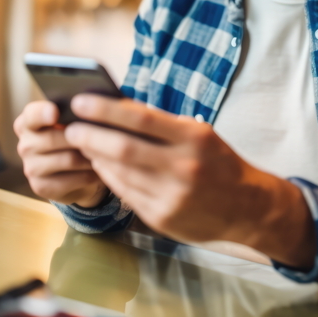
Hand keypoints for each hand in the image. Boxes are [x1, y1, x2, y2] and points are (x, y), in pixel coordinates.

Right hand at [13, 100, 107, 206]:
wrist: (74, 173)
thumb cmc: (76, 138)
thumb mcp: (74, 122)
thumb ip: (76, 112)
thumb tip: (95, 104)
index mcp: (28, 122)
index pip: (31, 114)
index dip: (42, 113)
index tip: (55, 112)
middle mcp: (25, 144)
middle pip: (53, 138)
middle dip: (81, 136)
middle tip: (104, 134)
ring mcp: (30, 168)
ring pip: (68, 159)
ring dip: (91, 156)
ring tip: (108, 152)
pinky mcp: (40, 187)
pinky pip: (72, 179)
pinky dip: (90, 175)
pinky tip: (101, 170)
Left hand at [64, 95, 314, 267]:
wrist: (246, 208)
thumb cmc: (218, 162)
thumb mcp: (199, 134)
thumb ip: (162, 124)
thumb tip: (117, 106)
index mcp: (193, 138)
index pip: (139, 117)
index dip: (104, 109)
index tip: (80, 101)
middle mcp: (183, 166)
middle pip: (122, 147)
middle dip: (90, 136)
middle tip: (71, 127)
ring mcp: (172, 195)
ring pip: (119, 172)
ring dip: (96, 156)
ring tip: (83, 144)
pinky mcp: (162, 217)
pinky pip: (125, 193)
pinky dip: (109, 177)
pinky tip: (101, 166)